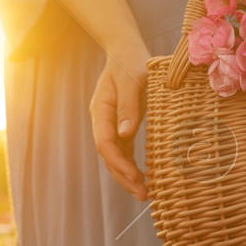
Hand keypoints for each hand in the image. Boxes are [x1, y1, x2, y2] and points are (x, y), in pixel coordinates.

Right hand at [89, 41, 149, 201]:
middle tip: (143, 195)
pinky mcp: (120, 124)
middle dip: (123, 177)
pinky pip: (122, 149)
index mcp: (101, 109)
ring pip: (114, 156)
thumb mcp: (133, 80)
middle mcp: (102, 120)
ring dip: (126, 175)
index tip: (137, 177)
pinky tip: (142, 177)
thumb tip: (126, 134)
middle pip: (108, 155)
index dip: (120, 163)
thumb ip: (129, 106)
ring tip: (144, 193)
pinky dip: (130, 164)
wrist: (125, 50)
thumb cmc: (131, 62)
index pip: (105, 143)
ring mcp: (109, 124)